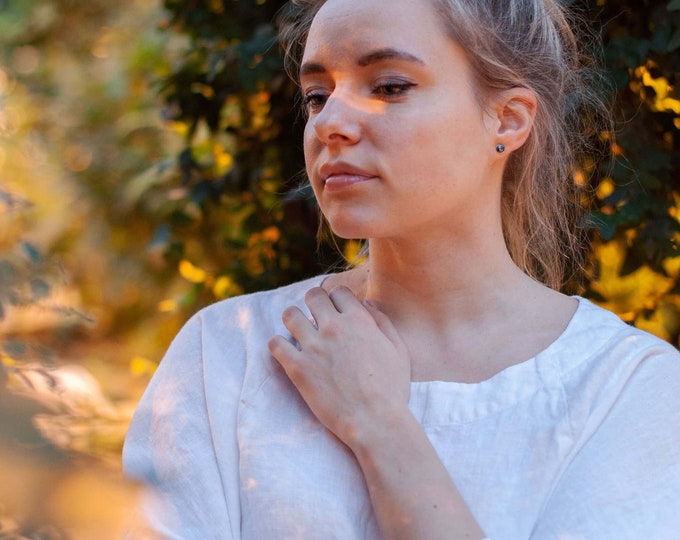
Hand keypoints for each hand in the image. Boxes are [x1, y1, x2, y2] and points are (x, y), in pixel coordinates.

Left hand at [268, 286, 410, 446]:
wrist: (375, 422)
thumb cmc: (392, 390)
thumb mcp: (398, 351)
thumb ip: (382, 322)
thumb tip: (367, 304)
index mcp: (359, 321)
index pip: (338, 292)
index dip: (337, 300)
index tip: (336, 312)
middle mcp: (334, 328)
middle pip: (312, 296)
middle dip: (313, 303)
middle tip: (315, 318)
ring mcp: (314, 347)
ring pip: (289, 315)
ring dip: (293, 320)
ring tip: (298, 332)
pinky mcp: (298, 367)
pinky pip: (275, 344)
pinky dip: (278, 346)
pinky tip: (287, 353)